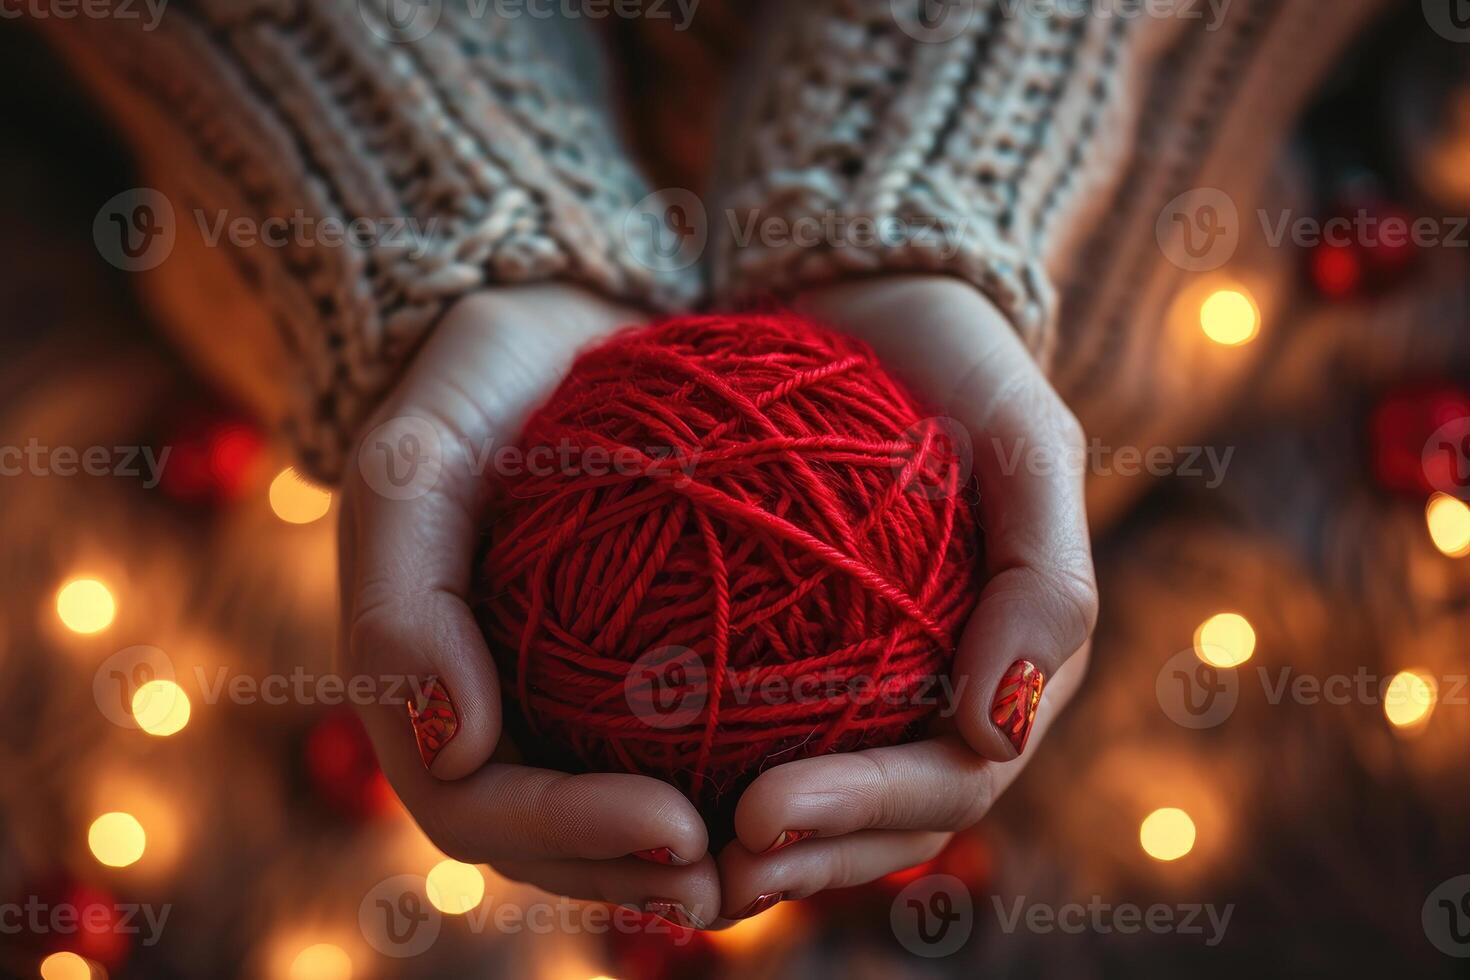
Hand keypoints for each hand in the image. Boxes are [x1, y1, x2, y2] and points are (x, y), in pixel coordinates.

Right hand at [339, 285, 719, 930]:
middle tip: (736, 879)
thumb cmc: (473, 391)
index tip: (675, 827)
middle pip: (554, 842)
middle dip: (636, 873)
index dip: (571, 838)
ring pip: (616, 810)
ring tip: (778, 853)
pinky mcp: (627, 664)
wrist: (553, 329)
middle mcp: (493, 714)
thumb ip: (401, 601)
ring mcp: (557, 696)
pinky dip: (728, 769)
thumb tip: (454, 749)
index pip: (481, 807)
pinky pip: (674, 738)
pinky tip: (809, 766)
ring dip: (689, 853)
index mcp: (425, 689)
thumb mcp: (413, 465)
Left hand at [715, 276, 1097, 919]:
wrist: (869, 295)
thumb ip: (1043, 576)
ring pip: (820, 795)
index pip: (948, 781)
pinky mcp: (805, 641)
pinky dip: (713, 760)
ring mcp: (875, 675)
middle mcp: (941, 691)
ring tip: (666, 858)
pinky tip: (631, 772)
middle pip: (879, 819)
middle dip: (802, 856)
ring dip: (756, 846)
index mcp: (1007, 667)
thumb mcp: (1025, 442)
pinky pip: (761, 718)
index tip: (761, 812)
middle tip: (706, 866)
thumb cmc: (959, 363)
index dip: (863, 815)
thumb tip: (996, 730)